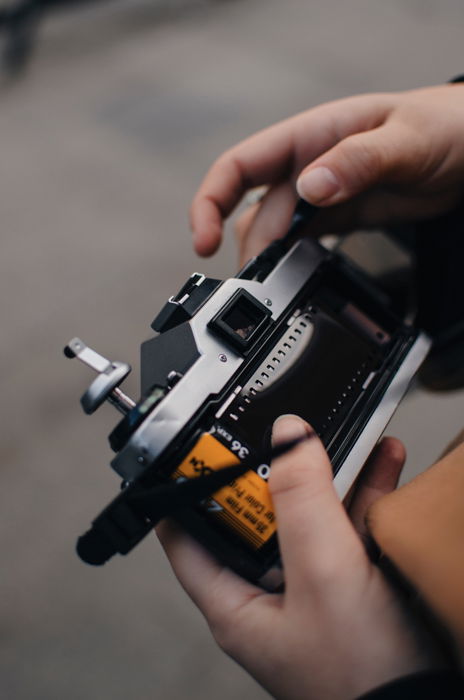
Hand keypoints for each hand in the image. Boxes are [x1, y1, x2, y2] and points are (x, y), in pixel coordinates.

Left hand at [157, 416, 438, 699]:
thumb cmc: (362, 677)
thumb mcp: (322, 572)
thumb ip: (301, 501)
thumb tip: (287, 436)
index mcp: (236, 603)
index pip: (187, 537)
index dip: (186, 491)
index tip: (199, 449)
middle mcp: (268, 595)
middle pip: (255, 518)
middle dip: (272, 471)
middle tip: (282, 434)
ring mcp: (312, 590)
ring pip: (308, 517)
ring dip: (326, 475)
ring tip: (338, 436)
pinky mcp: (350, 587)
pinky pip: (349, 528)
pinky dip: (364, 493)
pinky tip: (382, 463)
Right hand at [190, 84, 463, 264]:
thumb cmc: (443, 127)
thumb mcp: (404, 141)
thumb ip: (357, 161)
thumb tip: (310, 188)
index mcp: (310, 136)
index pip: (239, 166)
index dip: (210, 202)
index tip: (204, 241)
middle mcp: (306, 166)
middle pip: (253, 213)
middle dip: (248, 251)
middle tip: (255, 291)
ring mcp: (320, 195)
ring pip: (274, 233)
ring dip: (268, 262)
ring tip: (272, 294)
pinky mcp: (336, 218)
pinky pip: (301, 243)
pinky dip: (291, 264)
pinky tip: (295, 282)